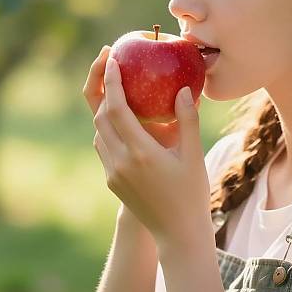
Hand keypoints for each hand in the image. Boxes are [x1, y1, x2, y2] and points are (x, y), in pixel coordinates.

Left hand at [91, 55, 210, 246]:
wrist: (177, 233)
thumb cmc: (191, 193)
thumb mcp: (193, 155)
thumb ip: (187, 120)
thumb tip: (182, 90)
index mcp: (141, 153)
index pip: (117, 109)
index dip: (112, 82)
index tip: (111, 58)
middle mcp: (120, 161)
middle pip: (101, 117)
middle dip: (102, 89)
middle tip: (110, 66)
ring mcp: (113, 173)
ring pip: (99, 132)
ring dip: (104, 110)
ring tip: (116, 91)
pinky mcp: (112, 181)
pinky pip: (103, 146)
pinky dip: (107, 128)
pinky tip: (121, 121)